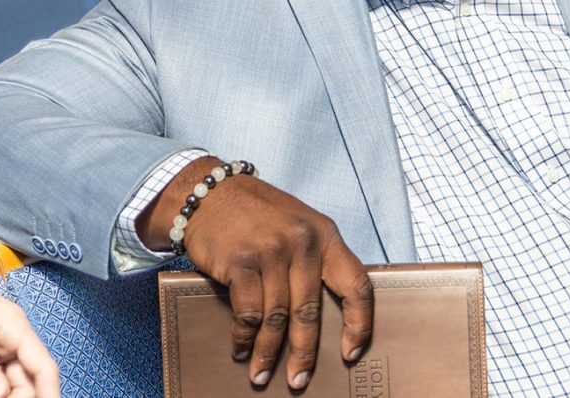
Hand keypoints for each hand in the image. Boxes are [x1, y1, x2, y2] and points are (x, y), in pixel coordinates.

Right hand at [138, 157, 373, 390]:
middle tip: (298, 379)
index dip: (359, 325)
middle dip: (303, 353)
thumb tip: (320, 317)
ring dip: (268, 352)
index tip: (351, 353)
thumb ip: (313, 259)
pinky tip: (240, 349)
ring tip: (261, 374)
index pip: (356, 285)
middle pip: (309, 312)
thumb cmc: (256, 213)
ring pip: (276, 318)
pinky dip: (244, 337)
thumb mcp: (298, 224)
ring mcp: (270, 251)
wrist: (209, 191)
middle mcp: (302, 242)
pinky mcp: (240, 262)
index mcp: (325, 234)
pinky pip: (249, 312)